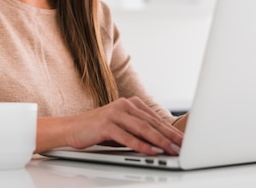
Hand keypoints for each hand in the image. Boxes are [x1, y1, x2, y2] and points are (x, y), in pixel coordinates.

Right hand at [65, 96, 183, 155]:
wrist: (71, 128)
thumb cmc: (98, 129)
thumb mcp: (122, 127)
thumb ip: (138, 130)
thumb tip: (161, 142)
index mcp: (130, 103)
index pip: (155, 118)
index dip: (170, 130)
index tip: (183, 140)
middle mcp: (124, 105)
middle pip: (151, 123)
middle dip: (169, 136)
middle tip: (182, 146)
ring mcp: (114, 113)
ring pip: (142, 129)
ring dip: (159, 141)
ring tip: (171, 150)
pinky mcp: (106, 124)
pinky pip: (127, 137)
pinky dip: (141, 145)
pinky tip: (151, 151)